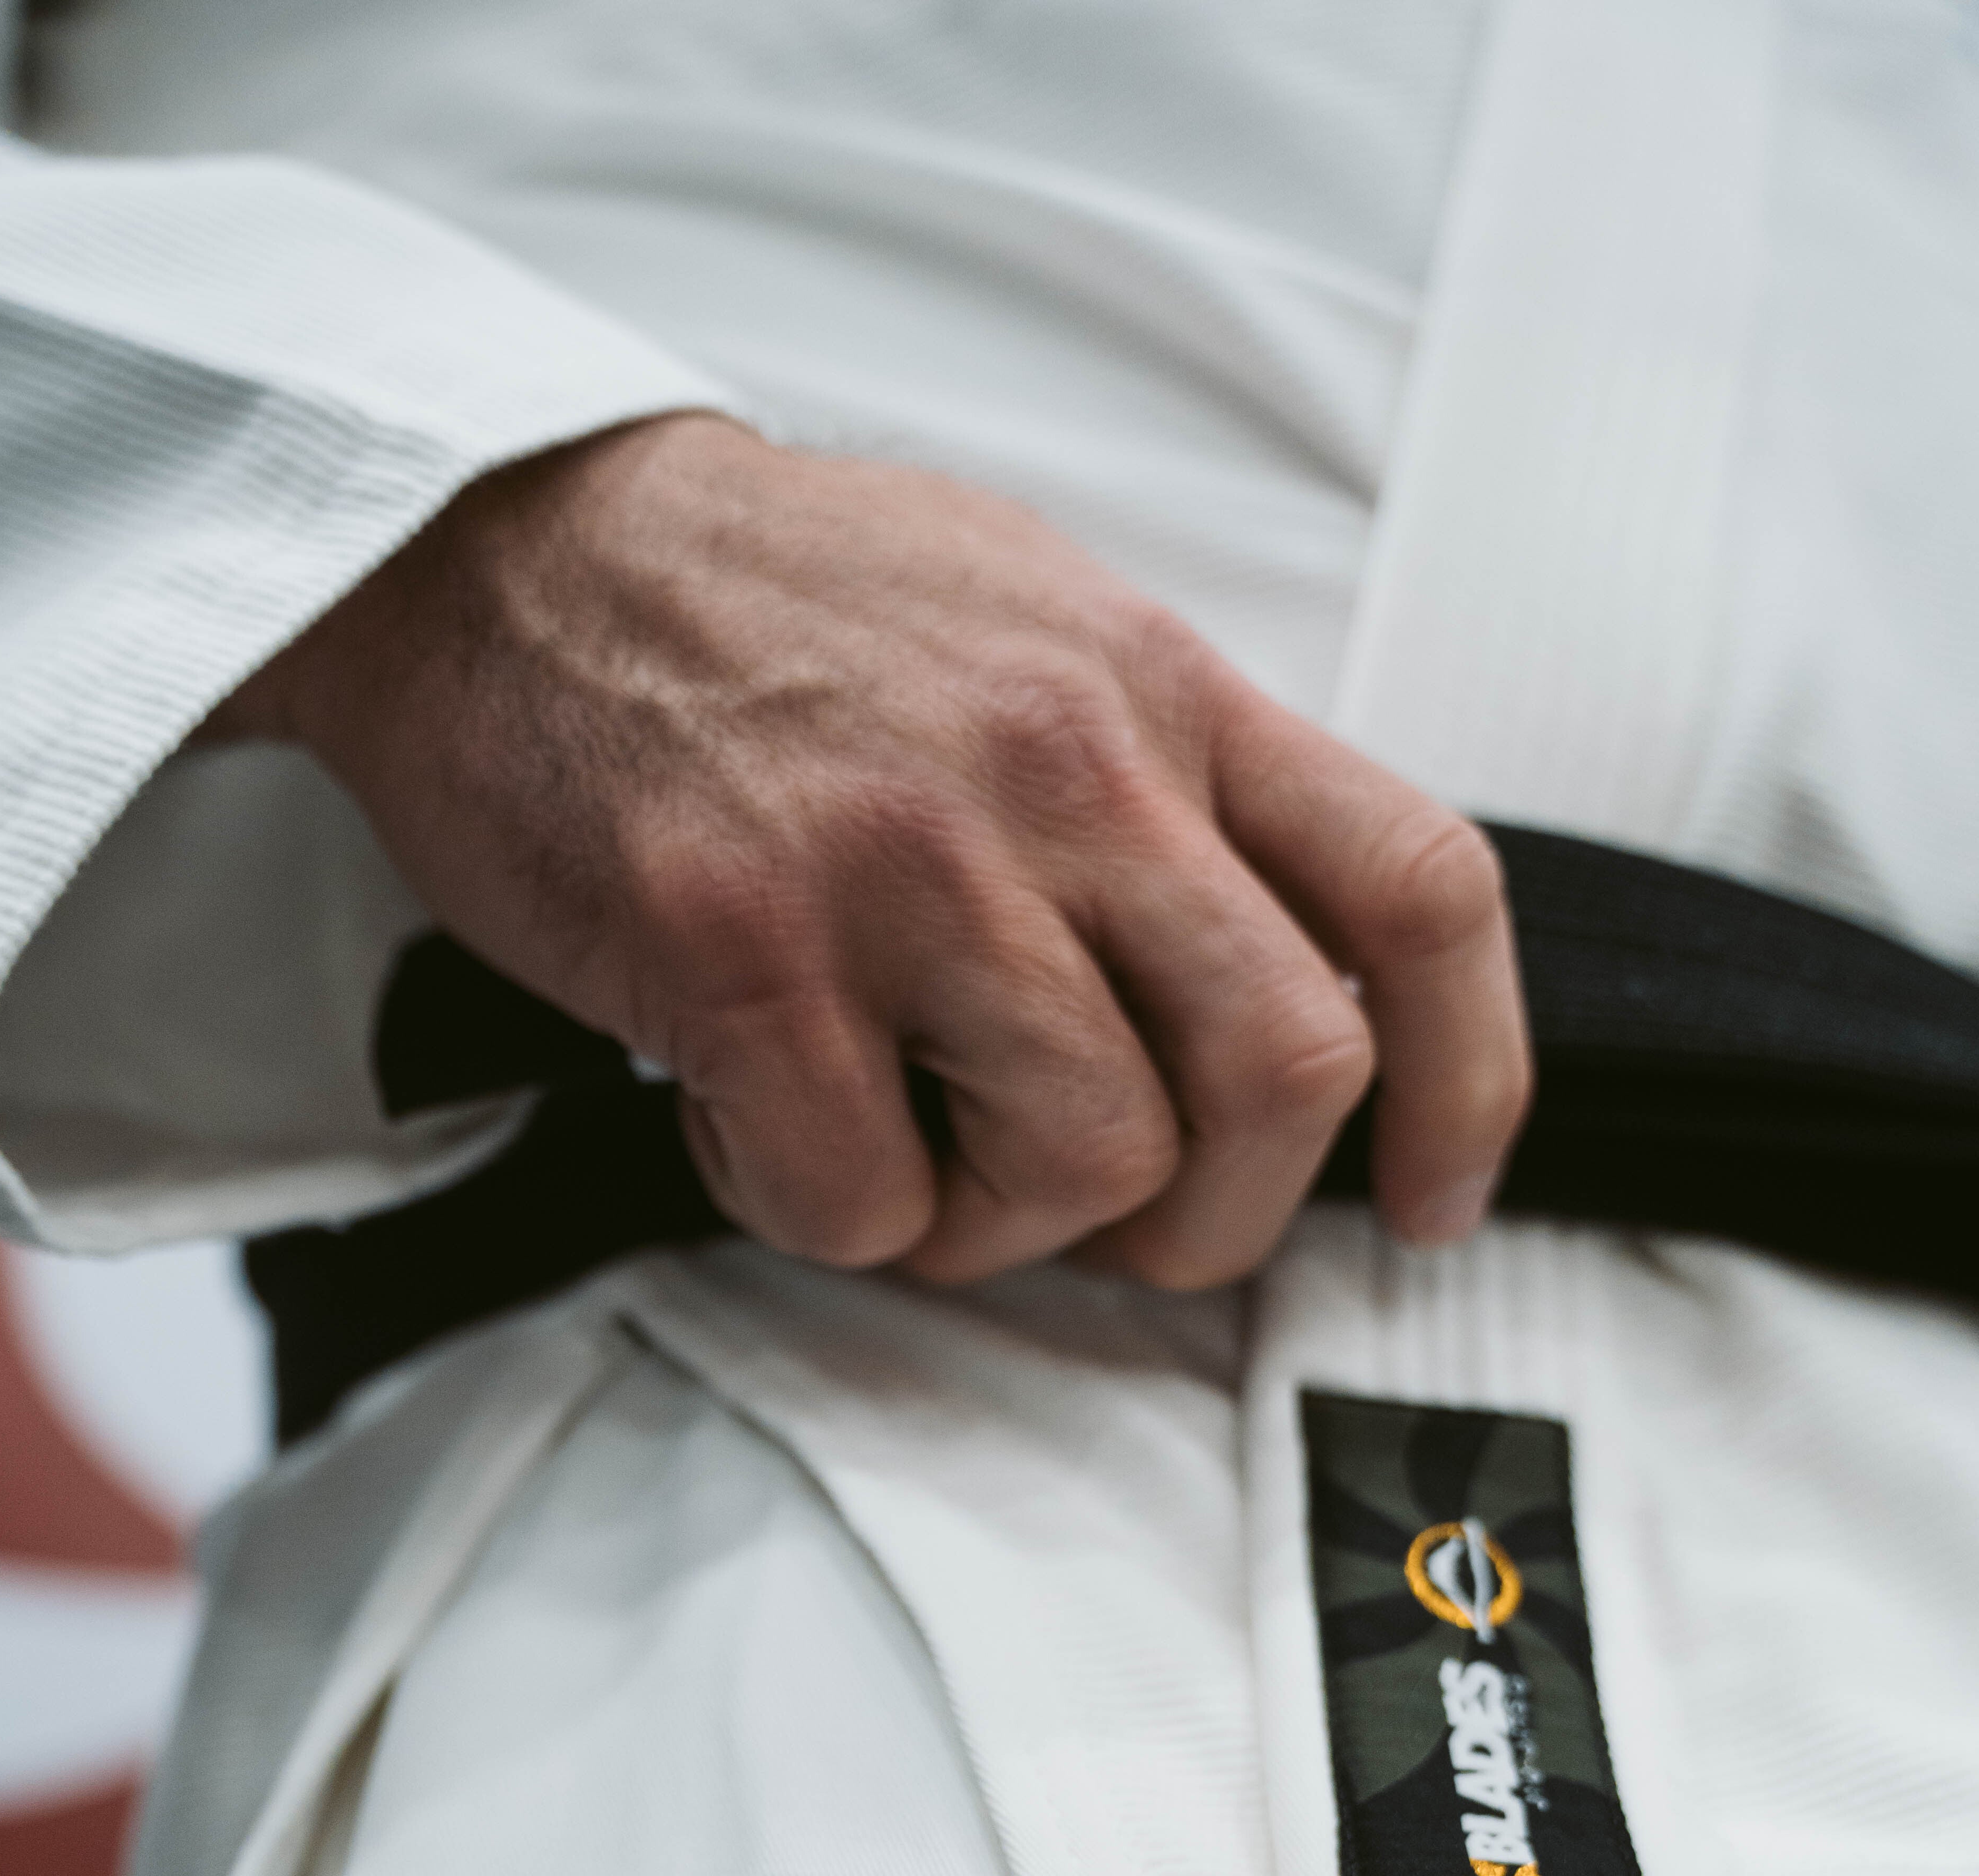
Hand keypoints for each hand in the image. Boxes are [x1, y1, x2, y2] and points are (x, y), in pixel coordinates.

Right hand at [216, 415, 1529, 1285]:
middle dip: (1215, 1215)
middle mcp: (1068, 769)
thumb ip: (1174, 793)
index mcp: (1162, 690)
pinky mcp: (745, 948)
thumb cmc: (774, 616)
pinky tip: (757, 1117)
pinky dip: (823, 1211)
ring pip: (1088, 1163)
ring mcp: (908, 860)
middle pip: (1287, 1075)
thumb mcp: (1036, 631)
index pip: (1417, 894)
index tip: (1429, 1204)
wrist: (508, 548)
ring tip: (896, 1140)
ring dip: (1000, 1223)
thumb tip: (1268, 996)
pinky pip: (868, 1203)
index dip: (1470, 1088)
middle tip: (1105, 1215)